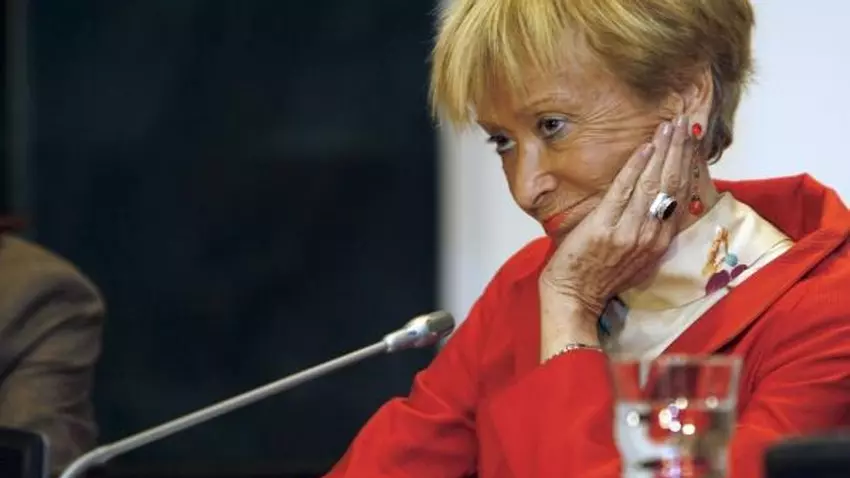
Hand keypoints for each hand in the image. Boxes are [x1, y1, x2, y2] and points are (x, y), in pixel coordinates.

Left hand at [538, 115, 694, 356]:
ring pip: (653, 184)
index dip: (687, 164)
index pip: (680, 195)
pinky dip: (635, 167)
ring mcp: (628, 231)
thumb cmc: (599, 275)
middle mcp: (651, 235)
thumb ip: (647, 229)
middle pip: (672, 184)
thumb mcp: (635, 255)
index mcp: (660, 241)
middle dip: (679, 150)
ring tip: (668, 126)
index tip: (690, 139)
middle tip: (683, 122)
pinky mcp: (604, 227)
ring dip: (662, 151)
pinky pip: (623, 190)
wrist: (573, 297)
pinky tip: (645, 147)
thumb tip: (653, 200)